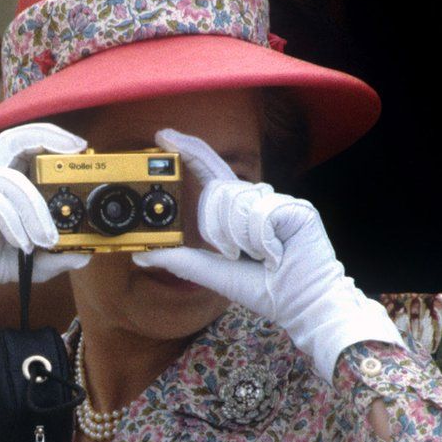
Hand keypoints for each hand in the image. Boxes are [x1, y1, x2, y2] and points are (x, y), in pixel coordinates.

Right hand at [0, 123, 89, 393]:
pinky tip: (22, 245)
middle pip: (13, 141)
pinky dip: (12, 220)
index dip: (50, 137)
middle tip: (76, 157)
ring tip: (46, 243)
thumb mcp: (14, 266)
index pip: (20, 146)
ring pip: (9, 180)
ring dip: (35, 211)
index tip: (80, 148)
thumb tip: (84, 255)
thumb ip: (47, 259)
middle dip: (48, 141)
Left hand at [133, 129, 400, 382]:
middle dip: (219, 230)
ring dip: (242, 239)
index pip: (211, 173)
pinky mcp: (299, 209)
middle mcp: (259, 200)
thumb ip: (179, 260)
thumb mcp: (213, 273)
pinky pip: (263, 214)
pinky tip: (277, 254)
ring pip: (240, 204)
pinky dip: (263, 241)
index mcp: (240, 211)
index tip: (163, 135)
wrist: (300, 305)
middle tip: (236, 254)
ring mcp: (280, 201)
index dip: (189, 151)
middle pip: (221, 192)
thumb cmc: (265, 290)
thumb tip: (141, 254)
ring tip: (263, 257)